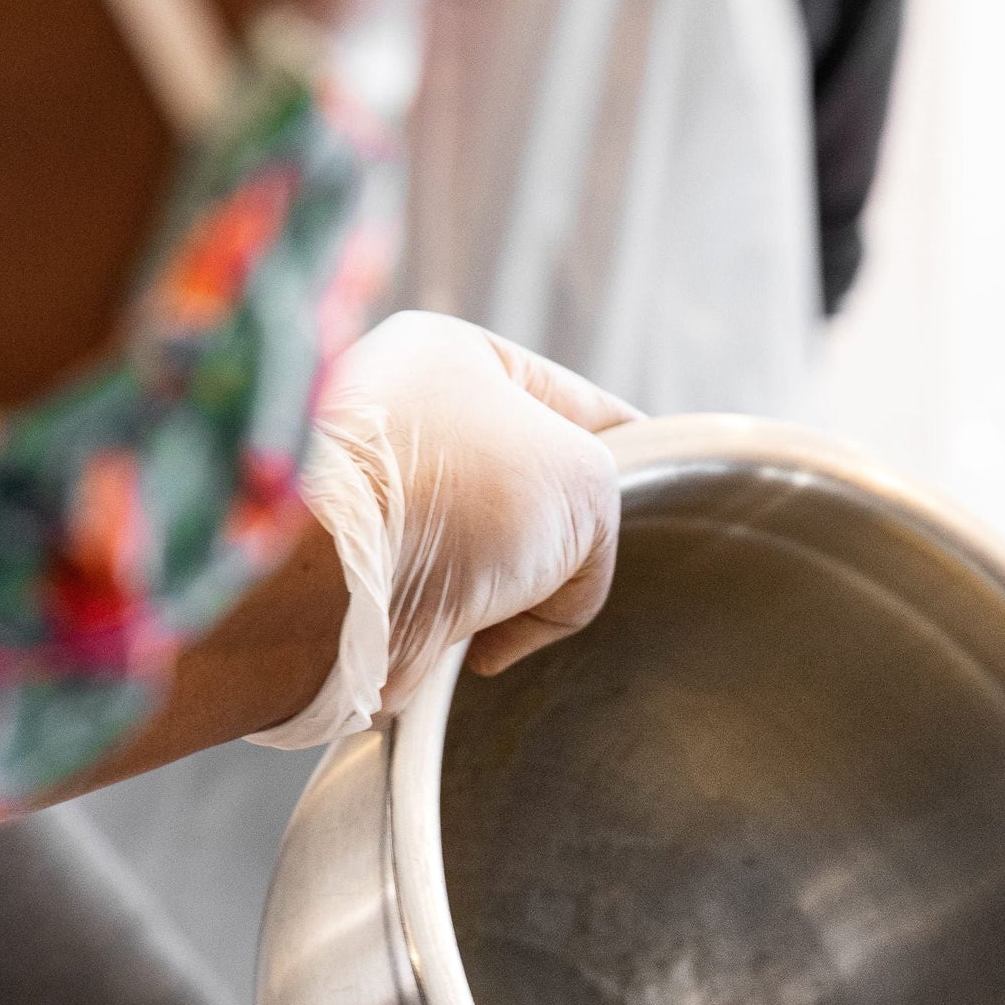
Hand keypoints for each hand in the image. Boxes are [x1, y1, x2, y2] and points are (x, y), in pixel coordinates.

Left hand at [255, 311, 640, 747]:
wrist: (337, 579)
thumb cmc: (458, 499)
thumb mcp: (586, 482)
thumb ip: (607, 520)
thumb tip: (550, 596)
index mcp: (455, 358)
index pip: (580, 406)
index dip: (634, 457)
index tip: (666, 500)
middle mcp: (408, 419)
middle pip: (538, 489)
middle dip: (566, 539)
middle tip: (579, 571)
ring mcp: (384, 503)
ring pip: (496, 557)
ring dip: (518, 593)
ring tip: (511, 612)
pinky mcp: (366, 579)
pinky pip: (450, 609)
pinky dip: (472, 633)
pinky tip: (474, 647)